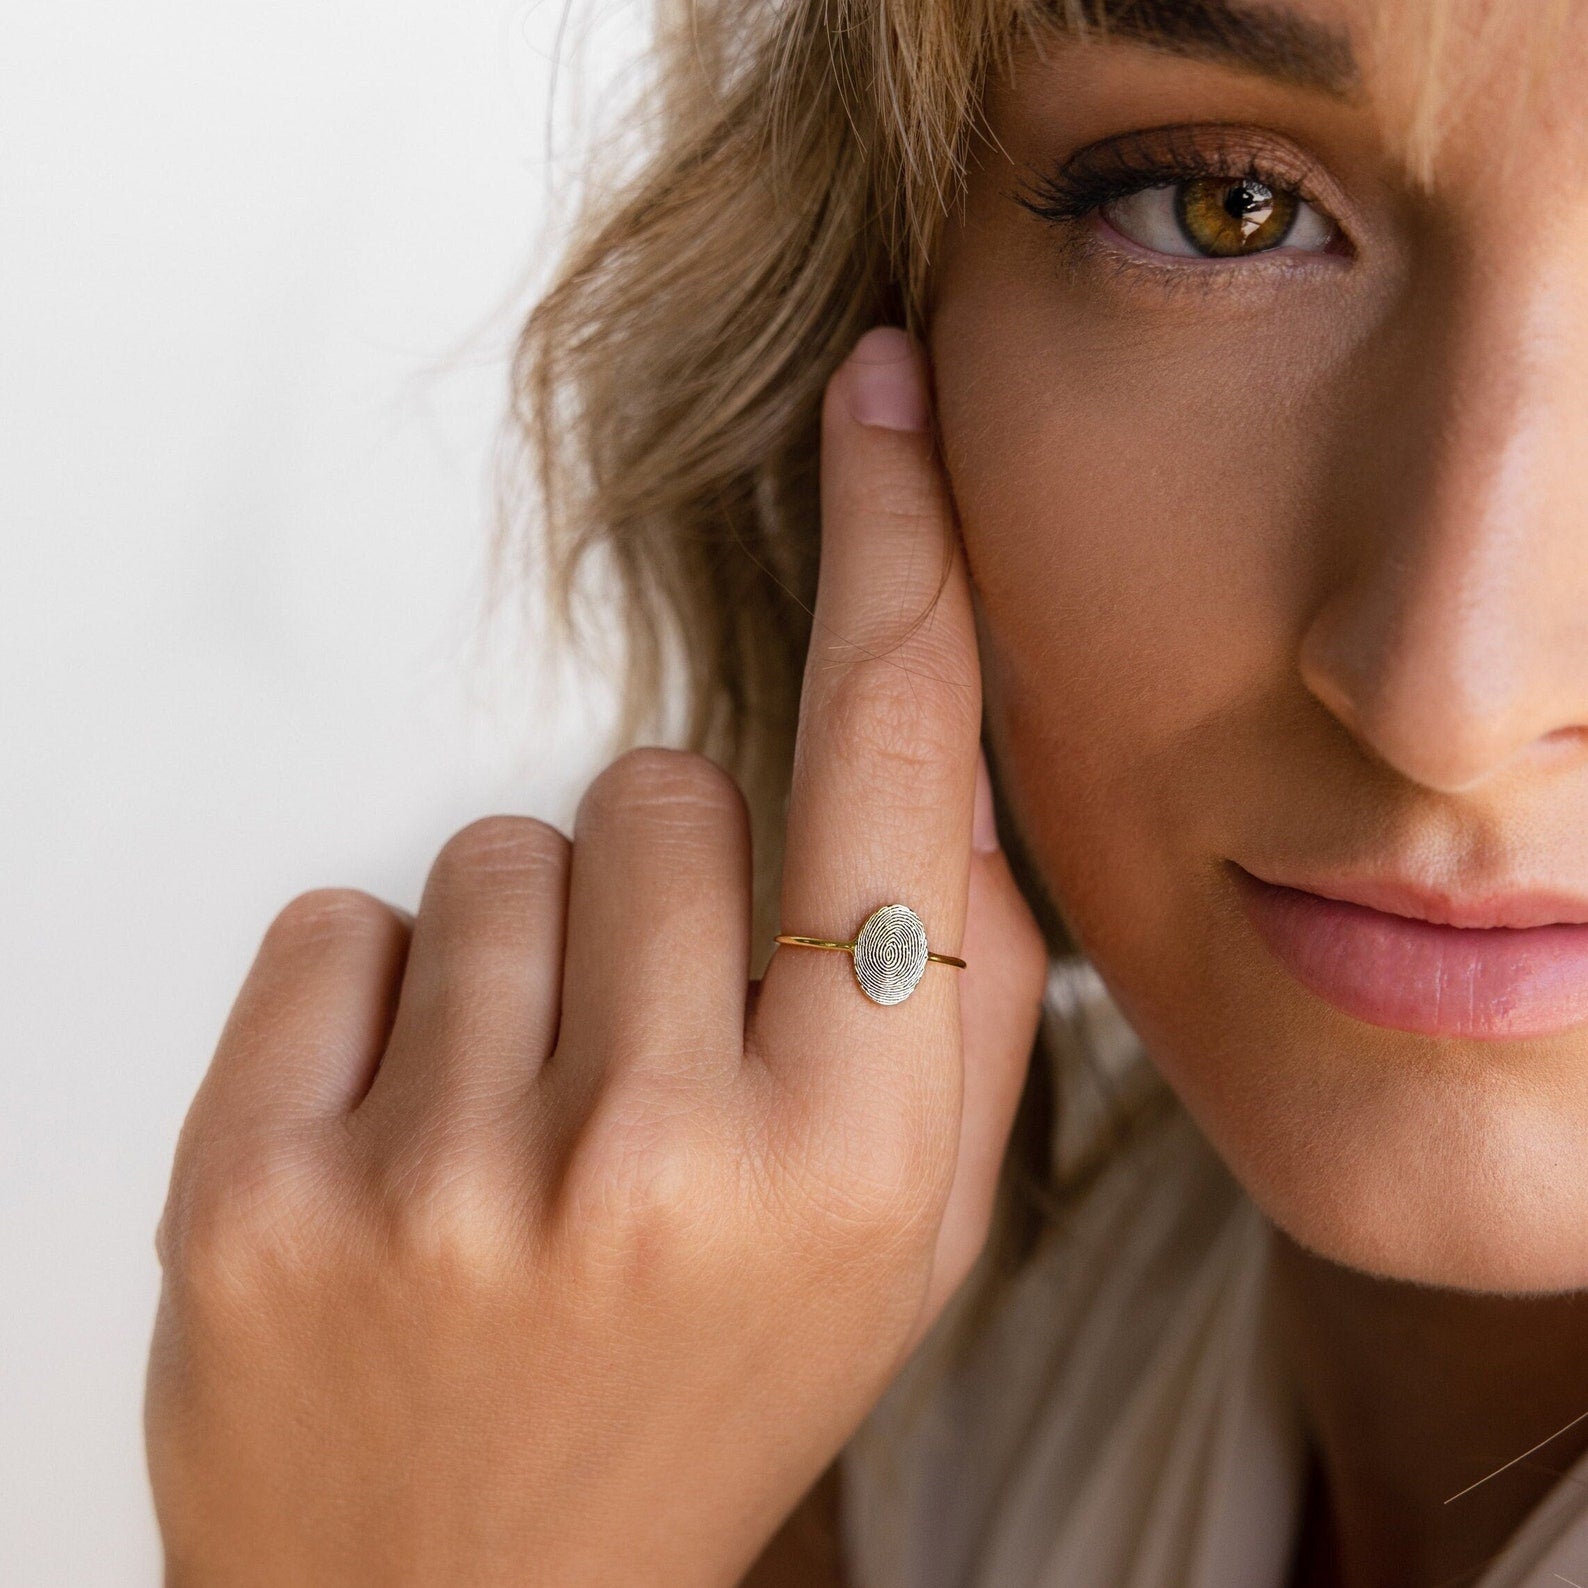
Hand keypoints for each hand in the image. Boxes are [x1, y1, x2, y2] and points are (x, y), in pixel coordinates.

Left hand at [144, 327, 1048, 1586]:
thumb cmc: (702, 1395)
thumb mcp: (901, 1240)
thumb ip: (953, 1007)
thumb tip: (933, 793)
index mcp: (852, 1156)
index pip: (892, 771)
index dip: (897, 561)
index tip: (877, 405)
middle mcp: (659, 1154)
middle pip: (664, 786)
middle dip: (663, 891)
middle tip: (642, 1057)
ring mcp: (446, 1177)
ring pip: (500, 848)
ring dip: (523, 953)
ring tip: (525, 1119)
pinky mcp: (260, 1191)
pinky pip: (342, 922)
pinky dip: (380, 1002)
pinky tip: (410, 1140)